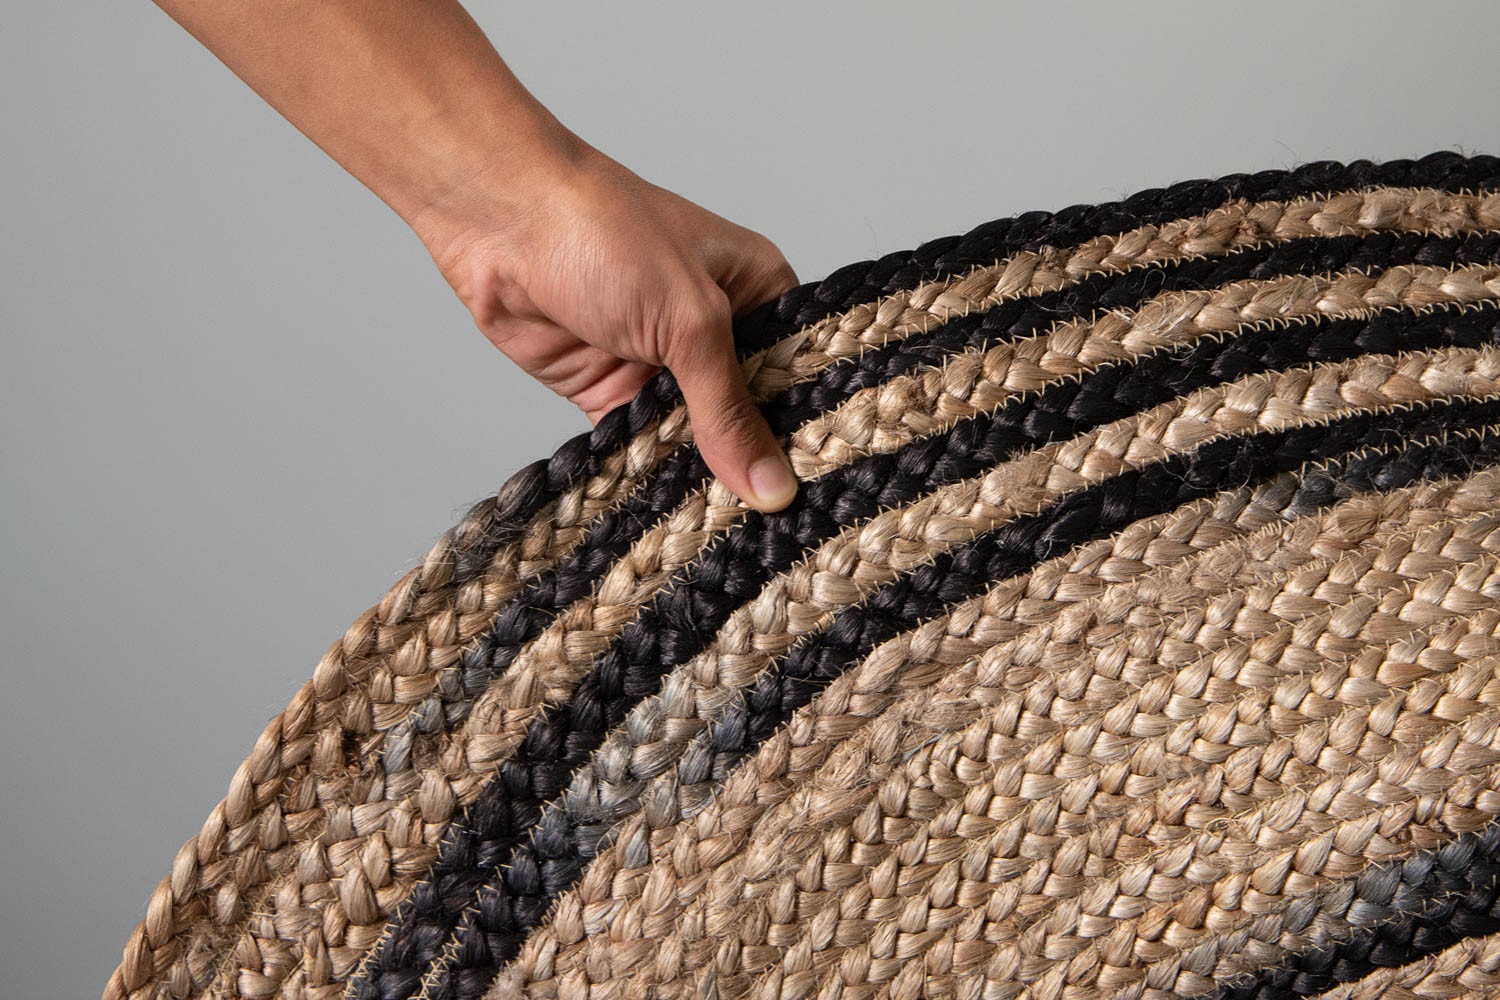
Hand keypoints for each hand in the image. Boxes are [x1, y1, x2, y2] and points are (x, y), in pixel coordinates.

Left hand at [415, 149, 802, 512]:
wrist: (499, 221)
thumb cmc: (605, 234)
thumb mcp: (690, 321)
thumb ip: (728, 411)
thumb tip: (770, 485)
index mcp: (755, 289)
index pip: (799, 369)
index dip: (809, 423)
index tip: (822, 484)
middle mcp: (715, 329)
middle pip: (749, 411)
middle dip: (755, 460)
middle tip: (779, 521)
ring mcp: (662, 362)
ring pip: (696, 436)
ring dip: (702, 473)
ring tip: (730, 529)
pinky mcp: (612, 391)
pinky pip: (643, 445)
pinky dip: (652, 473)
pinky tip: (671, 513)